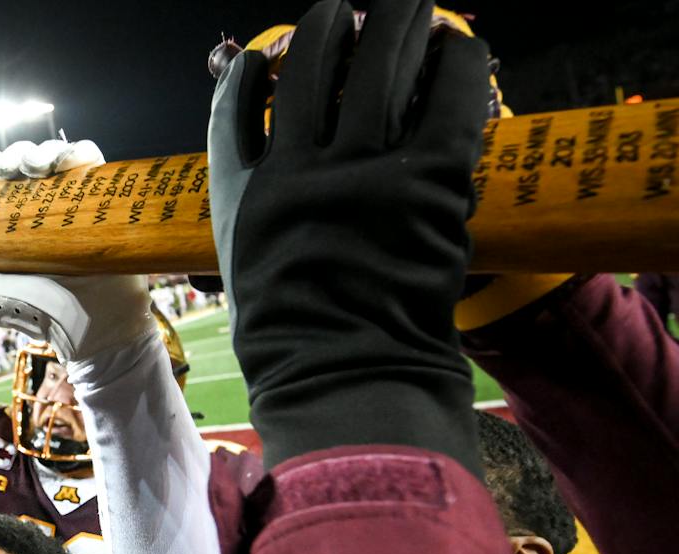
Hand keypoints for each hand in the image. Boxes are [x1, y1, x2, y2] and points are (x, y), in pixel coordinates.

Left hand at [0, 138, 154, 369]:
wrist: (92, 329)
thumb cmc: (36, 314)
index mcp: (9, 222)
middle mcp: (39, 206)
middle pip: (21, 161)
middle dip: (11, 155)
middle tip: (8, 169)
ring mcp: (72, 201)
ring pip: (53, 154)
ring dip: (41, 150)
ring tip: (36, 167)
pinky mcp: (102, 199)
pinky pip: (89, 159)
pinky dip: (77, 150)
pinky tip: (66, 163)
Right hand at [207, 0, 489, 470]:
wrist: (345, 374)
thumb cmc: (292, 337)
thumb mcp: (246, 268)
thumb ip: (250, 211)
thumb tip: (270, 169)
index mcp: (252, 190)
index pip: (240, 102)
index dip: (254, 69)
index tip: (265, 56)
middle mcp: (303, 166)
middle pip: (315, 64)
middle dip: (333, 25)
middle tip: (350, 10)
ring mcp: (366, 170)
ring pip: (380, 62)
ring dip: (397, 20)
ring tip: (410, 4)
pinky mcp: (431, 178)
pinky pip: (449, 96)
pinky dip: (456, 59)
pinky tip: (456, 43)